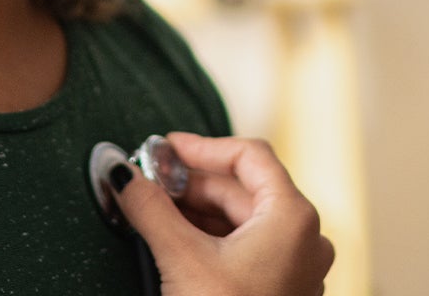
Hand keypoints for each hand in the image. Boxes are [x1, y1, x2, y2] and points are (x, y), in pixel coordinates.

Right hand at [117, 133, 335, 295]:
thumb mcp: (182, 258)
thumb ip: (151, 208)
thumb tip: (123, 174)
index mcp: (293, 216)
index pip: (249, 157)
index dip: (202, 147)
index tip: (163, 148)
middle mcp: (305, 237)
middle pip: (245, 189)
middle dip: (193, 184)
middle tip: (149, 181)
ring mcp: (297, 266)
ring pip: (244, 220)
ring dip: (199, 211)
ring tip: (156, 211)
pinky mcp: (282, 289)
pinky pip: (248, 246)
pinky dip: (213, 236)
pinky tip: (178, 240)